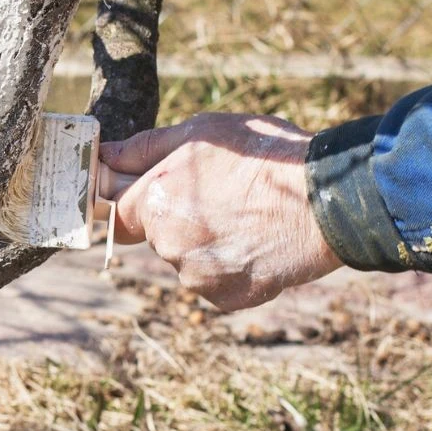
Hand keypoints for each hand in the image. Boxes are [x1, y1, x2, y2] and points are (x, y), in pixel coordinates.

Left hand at [98, 113, 342, 310]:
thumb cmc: (264, 156)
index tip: (158, 192)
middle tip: (222, 196)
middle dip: (178, 218)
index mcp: (154, 202)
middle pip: (156, 235)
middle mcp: (167, 245)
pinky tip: (258, 241)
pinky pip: (216, 280)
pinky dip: (231, 265)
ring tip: (248, 216)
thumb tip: (104, 156)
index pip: (117, 213)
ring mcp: (196, 276)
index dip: (134, 201)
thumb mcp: (200, 132)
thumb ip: (145, 149)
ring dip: (206, 243)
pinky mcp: (225, 298)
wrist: (327, 201)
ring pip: (187, 259)